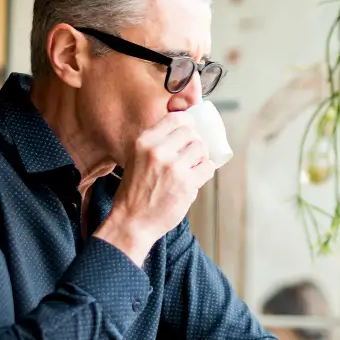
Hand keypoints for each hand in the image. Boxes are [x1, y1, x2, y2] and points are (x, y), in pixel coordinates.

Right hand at [95, 112, 215, 264]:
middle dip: (194, 143)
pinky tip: (195, 179)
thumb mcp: (136, 158)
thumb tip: (187, 131)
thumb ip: (157, 143)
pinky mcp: (186, 182)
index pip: (176, 118)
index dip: (188, 124)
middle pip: (191, 133)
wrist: (132, 222)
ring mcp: (173, 166)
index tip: (190, 133)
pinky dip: (205, 172)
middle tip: (190, 156)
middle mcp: (157, 150)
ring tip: (191, 169)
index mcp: (144, 141)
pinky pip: (208, 167)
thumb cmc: (135, 191)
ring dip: (200, 158)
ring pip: (201, 148)